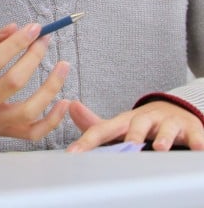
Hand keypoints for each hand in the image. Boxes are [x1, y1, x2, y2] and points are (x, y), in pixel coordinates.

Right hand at [0, 22, 69, 139]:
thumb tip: (14, 29)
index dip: (16, 43)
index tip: (32, 28)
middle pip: (13, 82)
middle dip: (33, 57)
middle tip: (44, 39)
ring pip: (29, 110)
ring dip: (51, 86)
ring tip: (62, 65)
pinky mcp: (1, 133)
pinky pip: (33, 132)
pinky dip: (53, 120)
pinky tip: (64, 101)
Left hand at [67, 99, 203, 151]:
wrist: (175, 111)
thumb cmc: (142, 124)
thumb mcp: (120, 124)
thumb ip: (95, 124)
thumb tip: (69, 108)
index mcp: (126, 120)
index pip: (104, 129)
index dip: (89, 140)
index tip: (75, 153)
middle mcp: (146, 119)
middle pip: (137, 125)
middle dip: (133, 136)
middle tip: (128, 146)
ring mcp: (168, 123)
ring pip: (166, 129)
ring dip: (163, 138)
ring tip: (159, 148)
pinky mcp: (190, 129)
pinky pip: (194, 135)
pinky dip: (197, 141)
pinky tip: (198, 148)